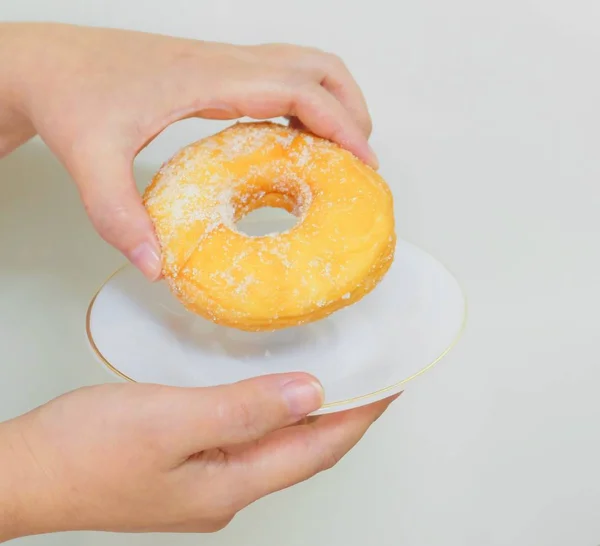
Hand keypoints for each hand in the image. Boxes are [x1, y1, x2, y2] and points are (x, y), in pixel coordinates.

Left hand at [0, 22, 375, 280]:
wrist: (44, 61)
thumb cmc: (70, 94)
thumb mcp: (92, 159)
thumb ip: (119, 215)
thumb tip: (155, 266)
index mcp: (208, 78)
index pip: (298, 89)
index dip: (341, 124)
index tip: (365, 161)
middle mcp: (222, 64)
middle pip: (316, 66)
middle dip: (352, 107)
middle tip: (359, 157)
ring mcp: (219, 65)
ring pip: (300, 64)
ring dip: (331, 100)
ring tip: (336, 149)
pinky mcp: (212, 74)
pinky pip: (275, 79)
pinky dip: (300, 104)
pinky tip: (288, 141)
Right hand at [0, 374, 396, 539]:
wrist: (24, 474)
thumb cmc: (86, 451)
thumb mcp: (172, 420)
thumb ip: (245, 410)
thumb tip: (311, 394)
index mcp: (232, 483)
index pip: (318, 447)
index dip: (360, 416)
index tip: (391, 385)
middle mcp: (227, 490)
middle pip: (304, 451)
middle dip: (345, 417)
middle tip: (372, 379)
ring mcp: (207, 483)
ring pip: (279, 446)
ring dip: (310, 415)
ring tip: (335, 381)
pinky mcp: (187, 468)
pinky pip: (250, 439)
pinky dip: (273, 414)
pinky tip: (271, 395)